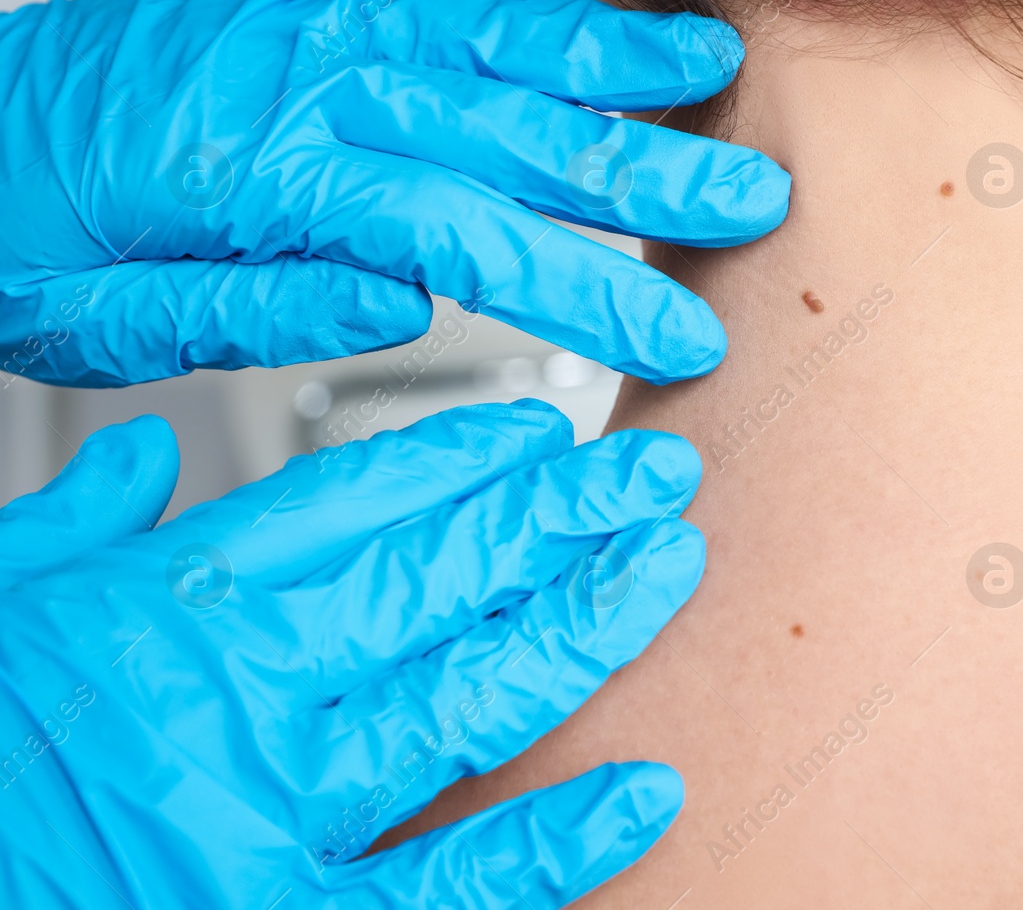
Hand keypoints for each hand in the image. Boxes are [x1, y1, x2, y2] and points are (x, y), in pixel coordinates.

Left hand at [0, 0, 786, 388]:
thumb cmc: (22, 230)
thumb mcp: (109, 318)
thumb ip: (265, 304)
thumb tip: (404, 300)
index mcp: (276, 186)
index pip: (477, 242)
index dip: (593, 293)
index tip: (680, 340)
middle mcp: (316, 87)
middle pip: (518, 130)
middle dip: (651, 170)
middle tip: (755, 197)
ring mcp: (318, 22)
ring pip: (496, 31)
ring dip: (613, 48)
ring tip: (713, 63)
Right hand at [0, 401, 703, 907]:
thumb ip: (79, 522)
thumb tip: (147, 459)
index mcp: (177, 597)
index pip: (356, 497)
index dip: (468, 455)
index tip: (546, 431)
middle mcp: (244, 686)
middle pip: (442, 576)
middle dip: (567, 514)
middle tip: (660, 467)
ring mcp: (276, 805)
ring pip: (471, 698)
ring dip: (587, 625)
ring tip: (672, 562)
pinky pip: (448, 884)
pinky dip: (554, 841)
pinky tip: (648, 789)